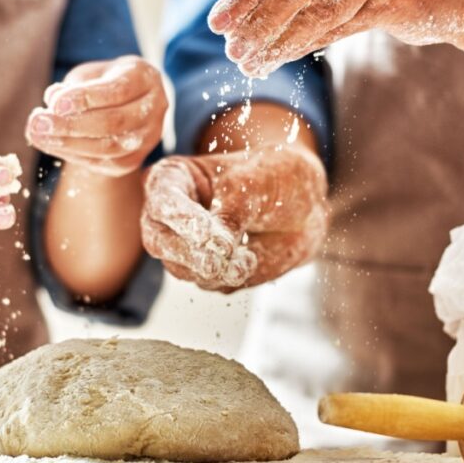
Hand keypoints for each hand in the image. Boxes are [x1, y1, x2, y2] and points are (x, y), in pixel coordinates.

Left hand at [26, 55, 167, 175]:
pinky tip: (51, 144)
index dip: (86, 98)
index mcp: (145, 78)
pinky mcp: (134, 160)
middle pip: (114, 122)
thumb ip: (73, 85)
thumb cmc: (105, 81)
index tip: (55, 102)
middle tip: (39, 122)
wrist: (128, 103)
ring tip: (38, 134)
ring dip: (69, 143)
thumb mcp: (90, 73)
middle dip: (72, 124)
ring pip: (109, 148)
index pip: (118, 91)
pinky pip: (104, 163)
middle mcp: (155, 109)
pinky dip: (73, 155)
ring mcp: (148, 138)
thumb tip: (52, 100)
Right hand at [141, 145, 326, 291]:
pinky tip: (251, 259)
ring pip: (181, 269)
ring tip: (248, 259)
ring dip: (214, 270)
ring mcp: (184, 247)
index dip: (181, 218)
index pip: (163, 200)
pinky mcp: (204, 272)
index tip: (206, 233)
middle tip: (217, 262)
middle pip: (159, 240)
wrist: (305, 206)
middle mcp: (170, 216)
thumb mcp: (256, 183)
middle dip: (189, 253)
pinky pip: (209, 284)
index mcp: (173, 179)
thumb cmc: (275, 178)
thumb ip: (233, 212)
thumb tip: (217, 249)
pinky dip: (230, 277)